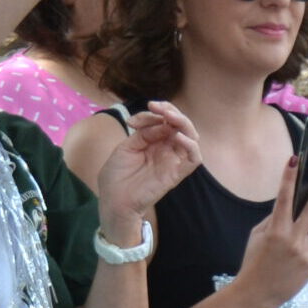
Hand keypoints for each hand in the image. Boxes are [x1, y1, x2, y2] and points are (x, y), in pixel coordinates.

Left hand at [93, 100, 203, 223]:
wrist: (113, 200)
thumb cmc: (117, 176)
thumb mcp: (127, 147)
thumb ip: (144, 133)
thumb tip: (162, 123)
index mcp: (153, 141)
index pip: (164, 120)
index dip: (155, 112)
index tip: (135, 119)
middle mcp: (166, 149)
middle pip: (180, 125)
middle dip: (171, 111)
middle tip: (156, 107)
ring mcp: (173, 160)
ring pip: (191, 137)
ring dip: (183, 122)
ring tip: (169, 117)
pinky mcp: (177, 173)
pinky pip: (194, 158)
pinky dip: (190, 145)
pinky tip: (177, 137)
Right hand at [235, 159, 307, 307]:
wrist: (257, 294)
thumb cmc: (253, 262)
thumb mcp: (257, 236)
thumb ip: (274, 220)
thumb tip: (290, 207)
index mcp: (275, 229)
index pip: (284, 198)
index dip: (288, 177)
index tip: (294, 160)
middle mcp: (293, 238)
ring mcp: (305, 252)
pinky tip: (300, 249)